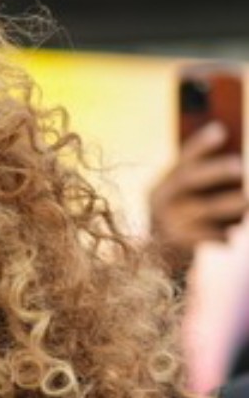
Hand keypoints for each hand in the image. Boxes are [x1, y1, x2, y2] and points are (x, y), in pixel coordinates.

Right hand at [149, 121, 246, 279]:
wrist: (158, 267)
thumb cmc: (183, 226)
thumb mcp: (183, 203)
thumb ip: (201, 183)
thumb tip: (230, 151)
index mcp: (161, 188)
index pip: (182, 160)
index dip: (200, 145)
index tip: (221, 130)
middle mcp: (160, 204)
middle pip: (188, 180)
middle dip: (216, 170)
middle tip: (242, 165)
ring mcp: (168, 226)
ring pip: (203, 209)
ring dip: (231, 203)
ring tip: (247, 200)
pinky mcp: (179, 248)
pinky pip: (209, 237)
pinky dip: (226, 234)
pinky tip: (232, 235)